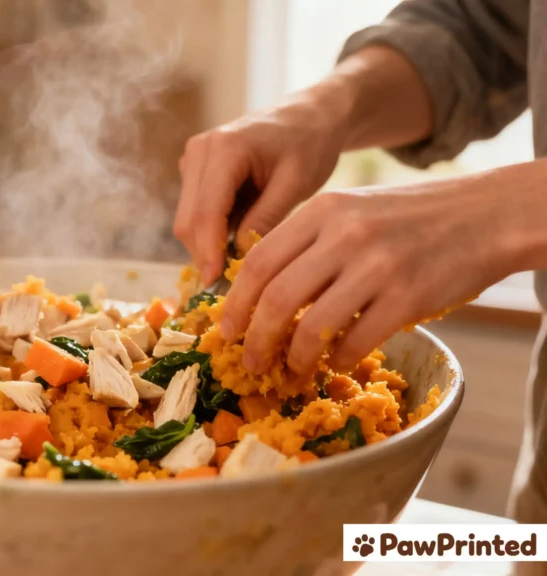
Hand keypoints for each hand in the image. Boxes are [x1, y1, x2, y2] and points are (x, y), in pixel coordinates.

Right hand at [174, 88, 350, 283]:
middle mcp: (199, 150)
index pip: (206, 211)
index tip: (215, 283)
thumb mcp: (297, 183)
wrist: (309, 115)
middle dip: (206, 253)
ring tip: (239, 263)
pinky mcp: (196, 169)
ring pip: (188, 218)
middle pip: (189, 219)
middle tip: (231, 283)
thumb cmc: (310, 143)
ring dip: (208, 244)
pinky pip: (195, 210)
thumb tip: (239, 258)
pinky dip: (211, 231)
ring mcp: (193, 158)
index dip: (208, 251)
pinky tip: (237, 240)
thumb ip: (266, 218)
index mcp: (224, 148)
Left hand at [221, 171, 537, 374]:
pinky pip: (355, 340)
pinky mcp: (407, 296)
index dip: (235, 303)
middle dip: (255, 339)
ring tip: (290, 370)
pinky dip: (337, 358)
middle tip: (250, 362)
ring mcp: (376, 266)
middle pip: (275, 298)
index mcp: (321, 211)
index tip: (227, 330)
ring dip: (293, 357)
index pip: (257, 262)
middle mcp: (344, 234)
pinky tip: (335, 361)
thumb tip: (259, 293)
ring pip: (311, 326)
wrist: (486, 214)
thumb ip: (307, 241)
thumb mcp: (349, 209)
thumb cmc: (409, 217)